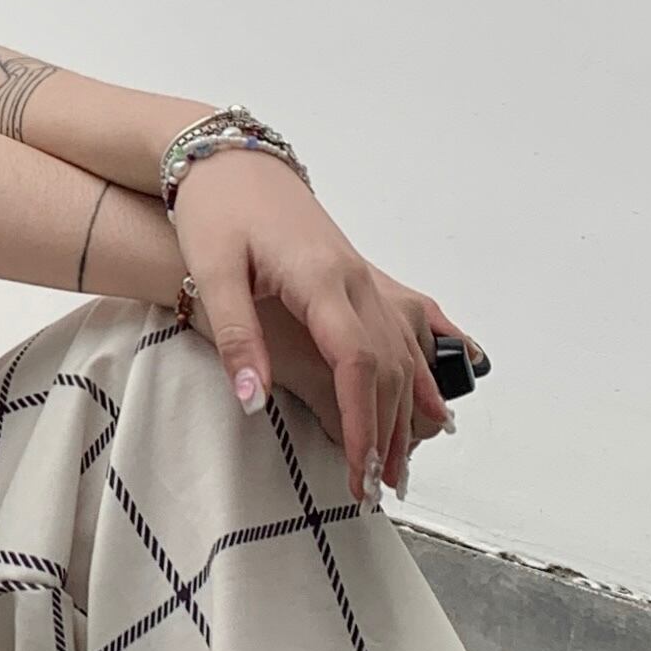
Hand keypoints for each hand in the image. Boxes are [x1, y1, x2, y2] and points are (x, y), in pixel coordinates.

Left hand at [170, 148, 477, 503]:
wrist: (229, 161)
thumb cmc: (215, 214)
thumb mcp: (212, 273)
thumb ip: (235, 337)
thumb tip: (254, 400)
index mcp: (321, 280)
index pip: (355, 364)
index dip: (360, 423)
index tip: (358, 471)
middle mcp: (353, 280)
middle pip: (387, 368)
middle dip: (386, 432)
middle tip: (376, 489)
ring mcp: (361, 278)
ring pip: (402, 352)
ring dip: (408, 411)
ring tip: (401, 466)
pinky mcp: (357, 277)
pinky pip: (404, 328)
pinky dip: (424, 367)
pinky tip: (438, 397)